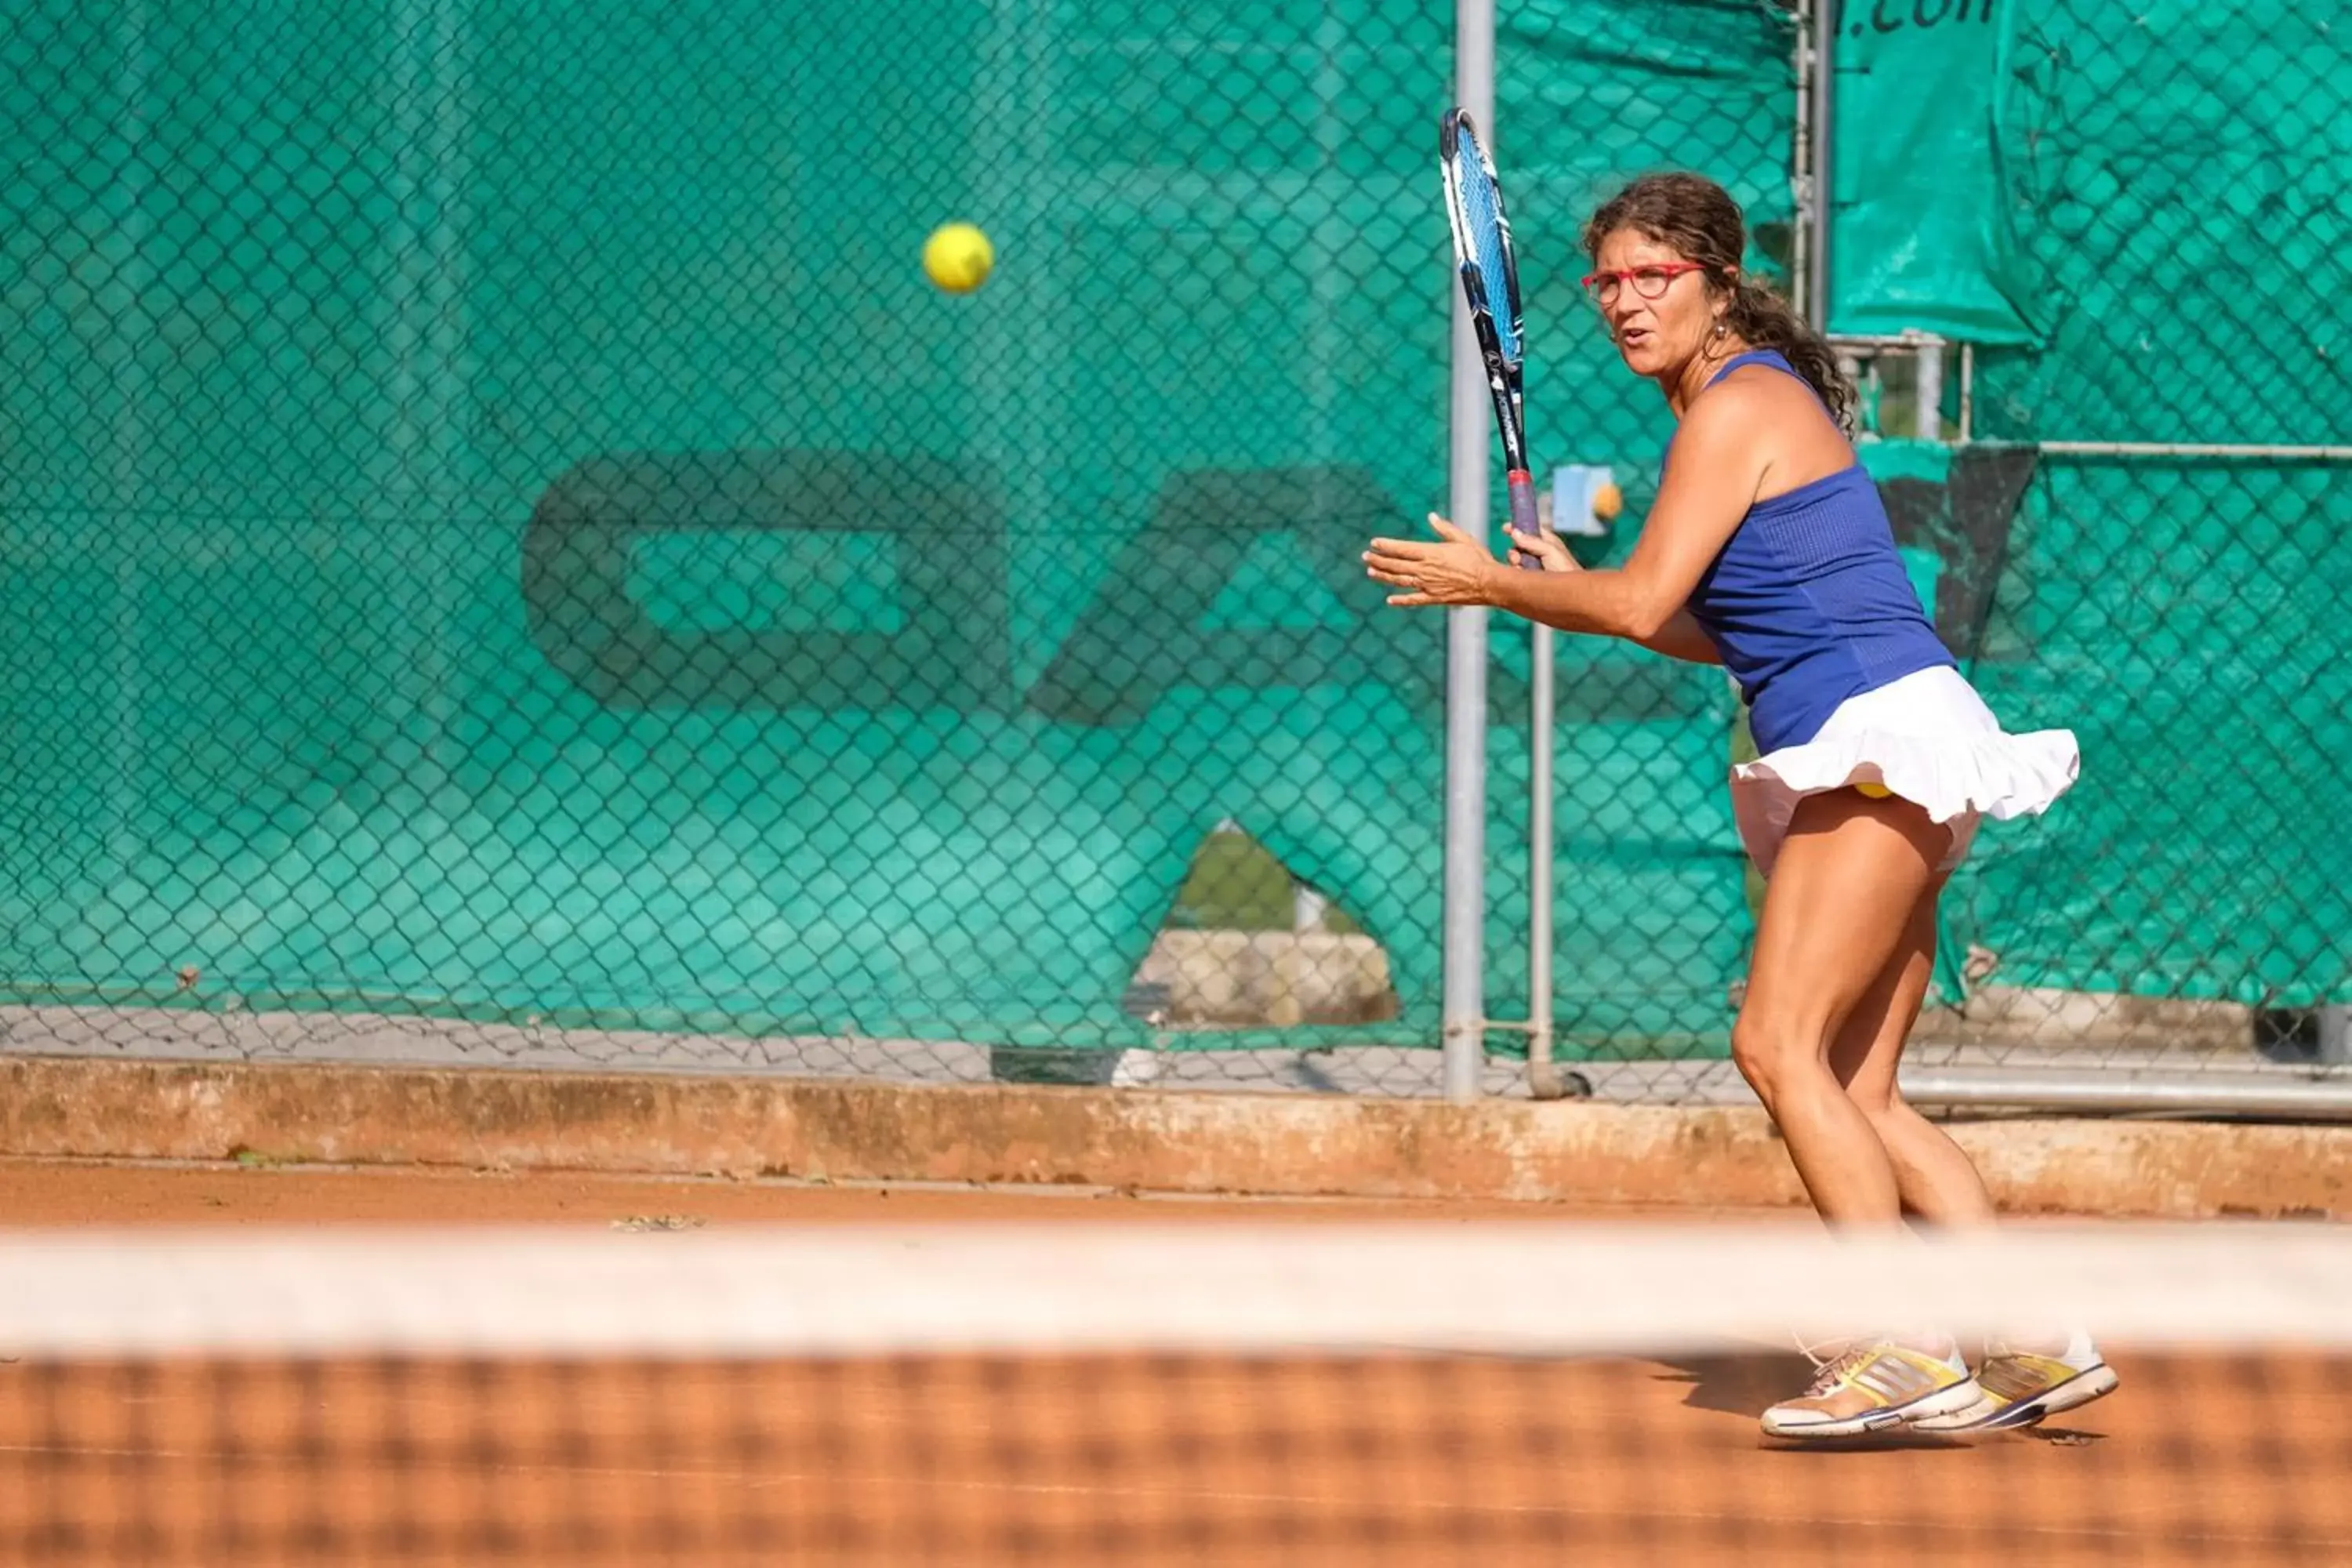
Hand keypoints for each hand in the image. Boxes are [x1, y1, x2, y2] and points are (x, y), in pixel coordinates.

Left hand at [1363, 513, 1500, 607]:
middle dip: (1378, 560)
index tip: (1374, 543)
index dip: (1386, 546)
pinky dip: (1400, 600)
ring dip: (1383, 577)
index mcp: (1430, 552)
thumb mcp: (1462, 538)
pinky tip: (1390, 600)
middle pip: (1396, 565)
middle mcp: (1425, 569)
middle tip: (1365, 557)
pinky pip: (1413, 600)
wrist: (1489, 583)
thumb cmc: (1477, 558)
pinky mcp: (1433, 598)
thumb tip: (1431, 517)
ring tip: (1371, 573)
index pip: (1402, 549)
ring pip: (1400, 581)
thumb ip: (1444, 529)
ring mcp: (1427, 585)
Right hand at [1505, 525, 1577, 572]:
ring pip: (1515, 559)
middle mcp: (1539, 552)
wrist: (1570, 594)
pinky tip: (1522, 575)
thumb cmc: (1565, 570)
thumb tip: (1514, 533)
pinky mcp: (1529, 578)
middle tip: (1518, 557)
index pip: (1530, 530)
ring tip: (1522, 567)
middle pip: (1519, 545)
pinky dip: (1516, 572)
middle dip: (1515, 550)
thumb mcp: (1550, 551)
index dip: (1518, 528)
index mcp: (1547, 542)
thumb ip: (1532, 541)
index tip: (1505, 528)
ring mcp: (1533, 566)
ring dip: (1515, 562)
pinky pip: (1516, 572)